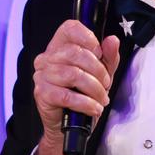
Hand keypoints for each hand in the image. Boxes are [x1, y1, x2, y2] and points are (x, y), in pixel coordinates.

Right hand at [31, 21, 120, 154]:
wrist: (68, 125)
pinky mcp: (42, 93)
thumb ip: (108, 57)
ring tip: (101, 99)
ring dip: (94, 89)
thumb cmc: (83, 95)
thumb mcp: (101, 73)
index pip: (70, 28)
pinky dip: (86, 103)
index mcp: (59, 46)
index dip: (88, 38)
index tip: (100, 54)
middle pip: (75, 53)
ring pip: (73, 74)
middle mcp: (47, 57)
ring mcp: (42, 75)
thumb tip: (112, 41)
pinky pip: (67, 95)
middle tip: (106, 85)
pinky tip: (94, 108)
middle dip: (98, 71)